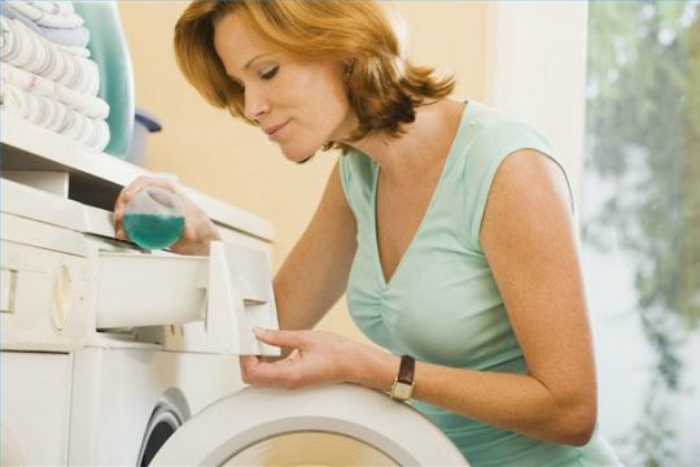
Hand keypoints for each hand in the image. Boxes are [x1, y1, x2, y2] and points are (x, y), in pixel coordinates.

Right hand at [112, 176, 219, 254]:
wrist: (199, 241)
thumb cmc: (200, 227)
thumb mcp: (197, 224)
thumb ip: (193, 225)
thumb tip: (187, 228)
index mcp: (168, 190)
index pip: (146, 182)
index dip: (134, 187)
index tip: (128, 197)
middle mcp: (157, 197)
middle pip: (133, 194)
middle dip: (121, 203)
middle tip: (120, 216)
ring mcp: (151, 209)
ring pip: (129, 207)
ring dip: (121, 217)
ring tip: (121, 229)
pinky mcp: (148, 221)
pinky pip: (132, 221)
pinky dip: (125, 227)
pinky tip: (124, 235)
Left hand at [240, 329, 360, 389]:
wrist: (353, 363)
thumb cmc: (336, 352)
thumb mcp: (305, 338)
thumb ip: (278, 336)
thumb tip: (259, 333)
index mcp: (290, 374)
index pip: (254, 372)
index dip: (246, 357)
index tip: (246, 341)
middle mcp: (287, 383)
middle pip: (252, 379)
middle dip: (246, 360)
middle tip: (249, 341)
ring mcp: (289, 384)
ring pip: (259, 379)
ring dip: (253, 362)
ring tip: (258, 343)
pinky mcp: (292, 380)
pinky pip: (269, 377)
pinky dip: (263, 364)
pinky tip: (267, 350)